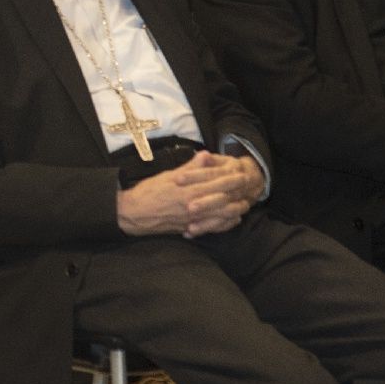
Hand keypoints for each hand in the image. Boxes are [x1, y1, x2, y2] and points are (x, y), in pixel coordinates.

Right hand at [116, 152, 261, 237]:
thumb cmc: (149, 191)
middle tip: (250, 187)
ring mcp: (193, 219)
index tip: (243, 172)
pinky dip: (224, 224)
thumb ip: (190, 167)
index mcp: (189, 190)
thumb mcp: (168, 175)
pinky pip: (212, 228)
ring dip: (235, 209)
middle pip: (223, 199)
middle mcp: (194, 206)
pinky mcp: (190, 228)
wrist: (134, 213)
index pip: (216, 183)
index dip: (231, 178)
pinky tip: (232, 220)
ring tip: (245, 204)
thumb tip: (206, 155)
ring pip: (220, 215)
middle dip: (238, 193)